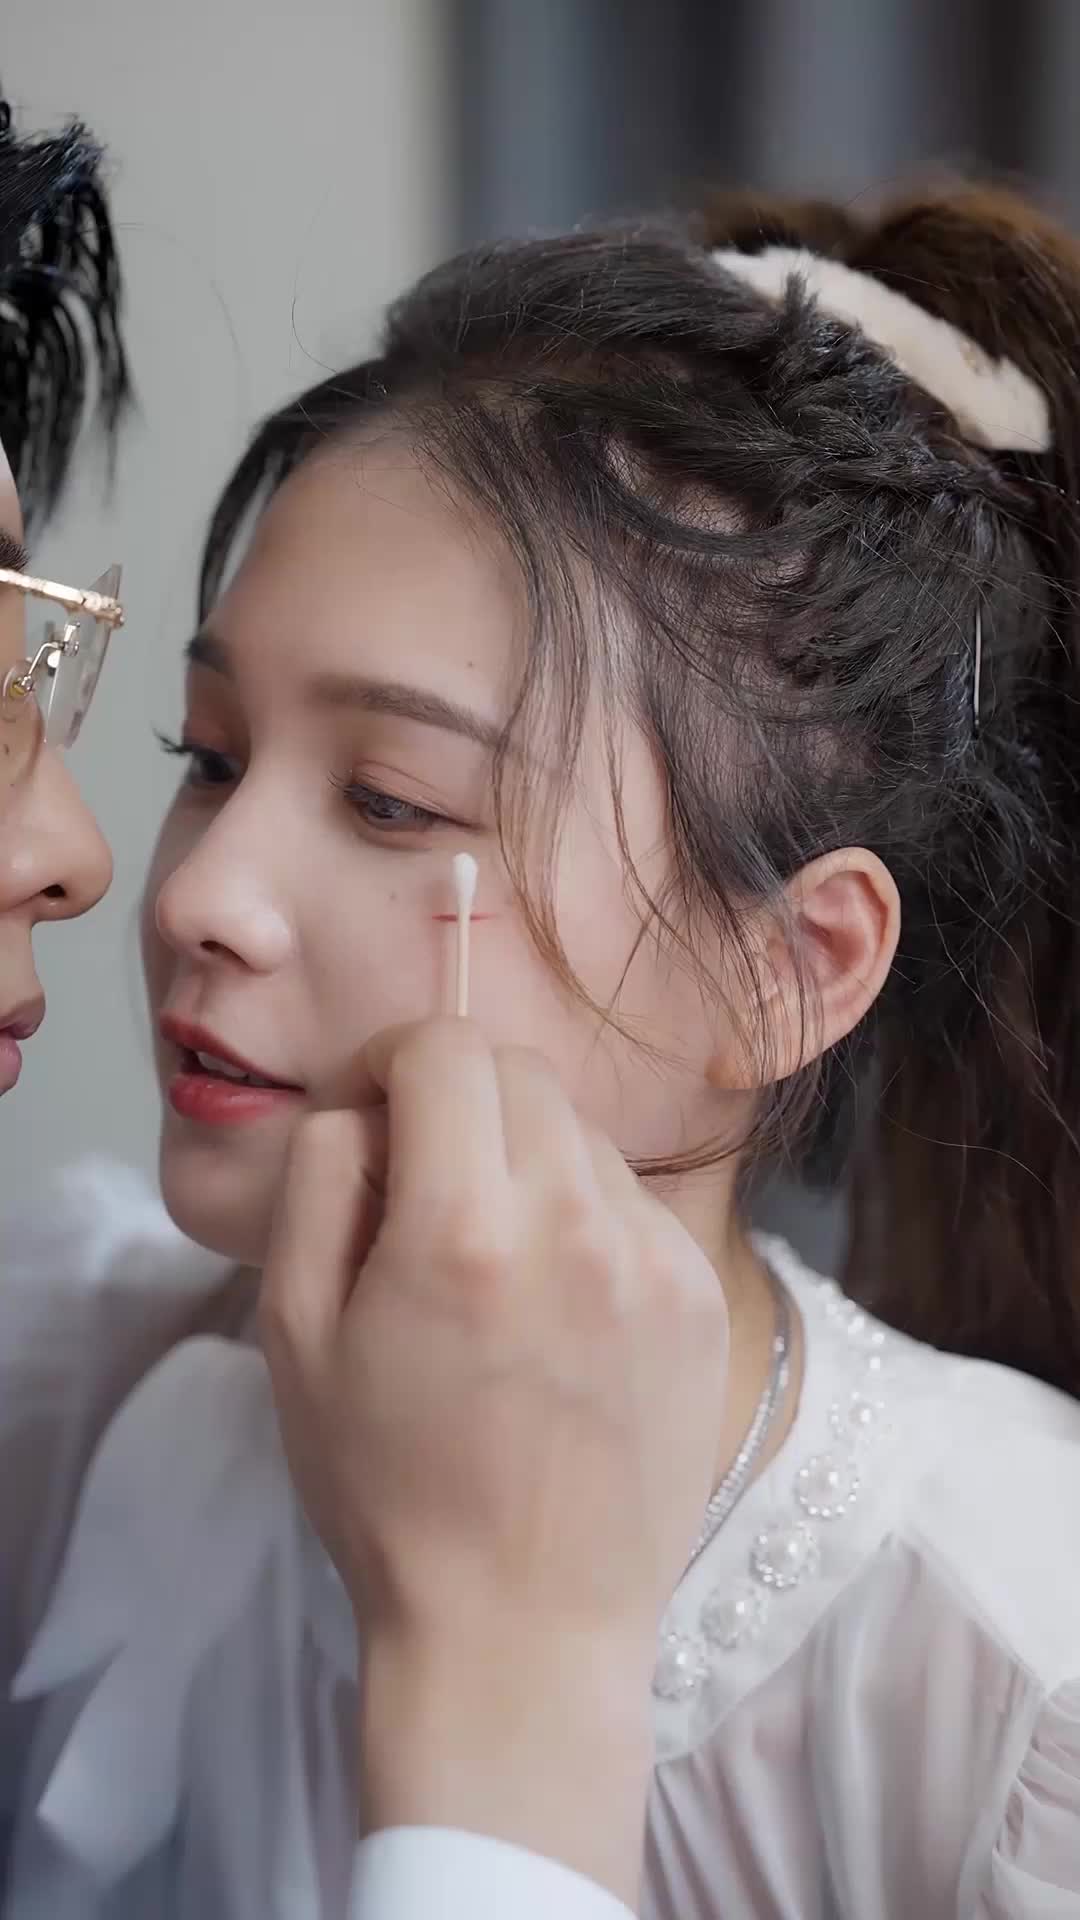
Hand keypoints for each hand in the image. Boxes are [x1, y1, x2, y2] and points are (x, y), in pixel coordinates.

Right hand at [261, 1017, 727, 1901]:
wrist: (526, 1632)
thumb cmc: (389, 1495)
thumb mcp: (295, 1337)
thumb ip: (319, 1183)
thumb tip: (364, 1107)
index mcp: (463, 1227)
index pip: (442, 1045)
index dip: (387, 1059)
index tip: (368, 1113)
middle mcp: (576, 1221)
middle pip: (518, 1072)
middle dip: (454, 1098)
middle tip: (419, 1185)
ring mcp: (656, 1259)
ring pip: (581, 1132)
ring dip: (523, 1156)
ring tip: (491, 1262)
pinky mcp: (703, 1297)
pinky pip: (633, 1203)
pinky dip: (583, 1218)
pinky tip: (556, 1308)